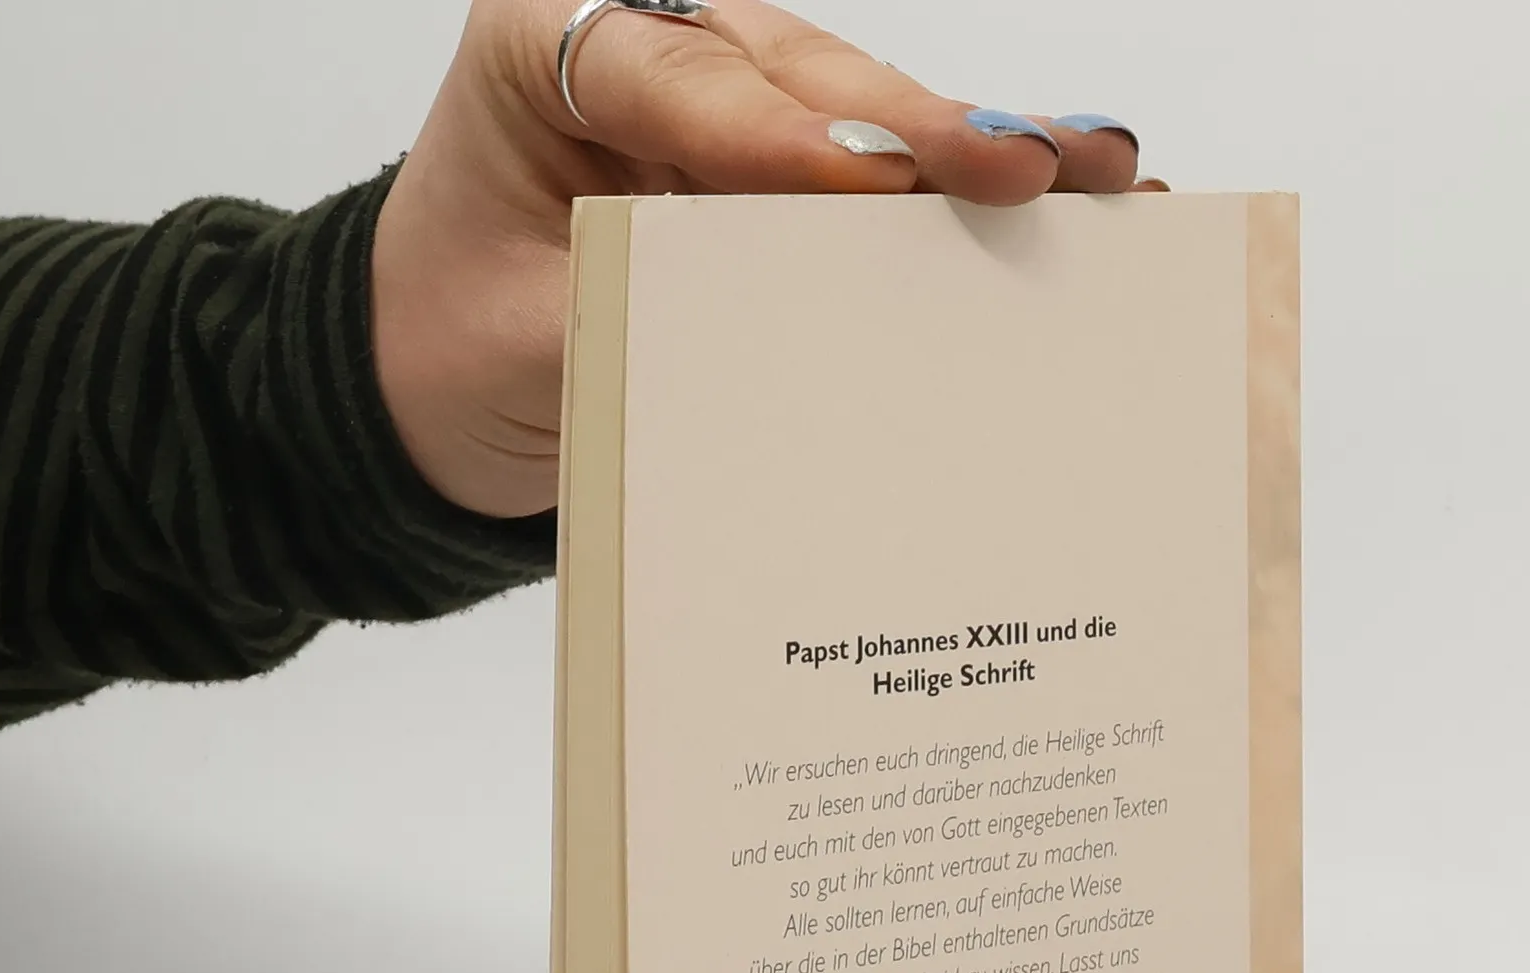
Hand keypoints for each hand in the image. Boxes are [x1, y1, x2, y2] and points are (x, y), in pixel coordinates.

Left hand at [372, 0, 1161, 519]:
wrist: (436, 373)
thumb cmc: (456, 341)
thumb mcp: (519, 342)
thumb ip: (626, 315)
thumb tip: (772, 330)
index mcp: (544, 45)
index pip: (670, 76)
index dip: (775, 133)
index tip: (868, 182)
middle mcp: (643, 42)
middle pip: (794, 71)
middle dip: (916, 126)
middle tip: (1025, 166)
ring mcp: (721, 96)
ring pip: (859, 104)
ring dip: (976, 143)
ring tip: (1093, 169)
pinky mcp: (774, 160)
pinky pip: (875, 166)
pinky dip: (961, 188)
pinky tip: (1064, 186)